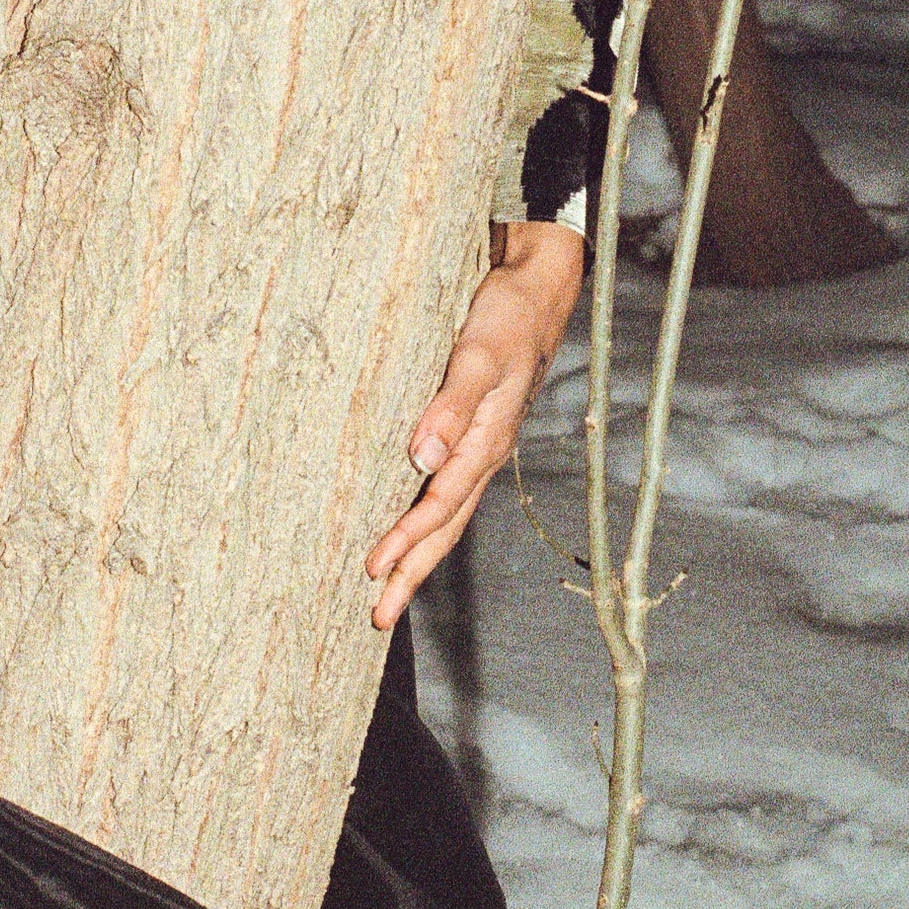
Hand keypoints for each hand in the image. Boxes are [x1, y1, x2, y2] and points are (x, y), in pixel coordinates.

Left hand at [365, 220, 584, 629]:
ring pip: (444, 516)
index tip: (372, 569)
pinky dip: (422, 521)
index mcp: (485, 443)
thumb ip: (452, 404)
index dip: (406, 539)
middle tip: (377, 617)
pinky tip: (403, 532)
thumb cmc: (506, 317)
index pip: (439, 505)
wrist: (536, 292)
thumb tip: (421, 458)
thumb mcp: (479, 354)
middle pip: (444, 528)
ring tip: (385, 591)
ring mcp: (477, 449)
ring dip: (416, 555)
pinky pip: (443, 493)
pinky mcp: (468, 434)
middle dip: (411, 573)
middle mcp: (482, 455)